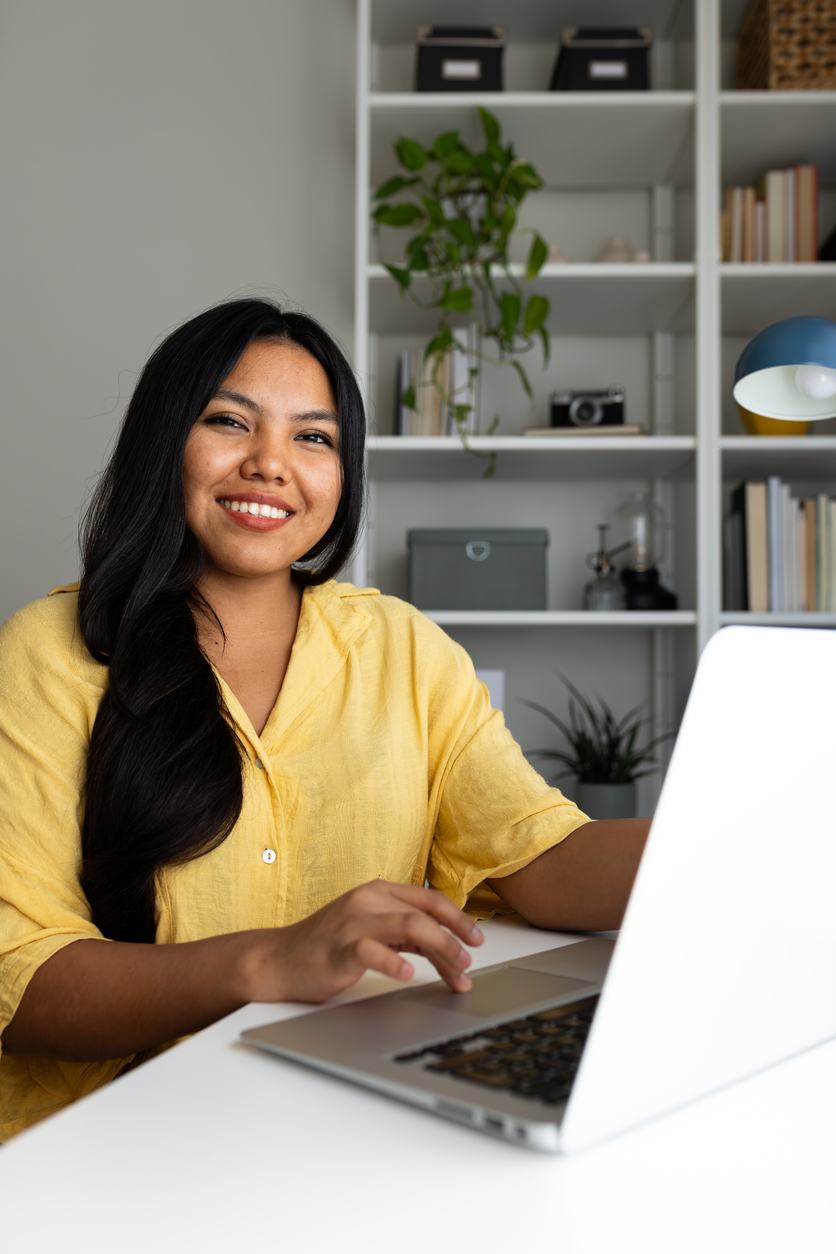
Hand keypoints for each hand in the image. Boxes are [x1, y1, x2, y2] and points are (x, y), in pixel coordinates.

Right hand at [240, 880, 483, 1003]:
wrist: (279, 961)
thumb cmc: (328, 947)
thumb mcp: (373, 930)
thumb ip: (406, 933)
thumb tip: (449, 949)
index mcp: (378, 891)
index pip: (429, 899)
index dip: (459, 918)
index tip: (477, 938)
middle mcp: (367, 900)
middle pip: (425, 914)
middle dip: (455, 939)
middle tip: (470, 962)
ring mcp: (352, 923)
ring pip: (409, 926)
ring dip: (440, 949)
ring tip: (455, 970)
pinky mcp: (339, 948)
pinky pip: (372, 951)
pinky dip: (394, 962)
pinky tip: (408, 974)